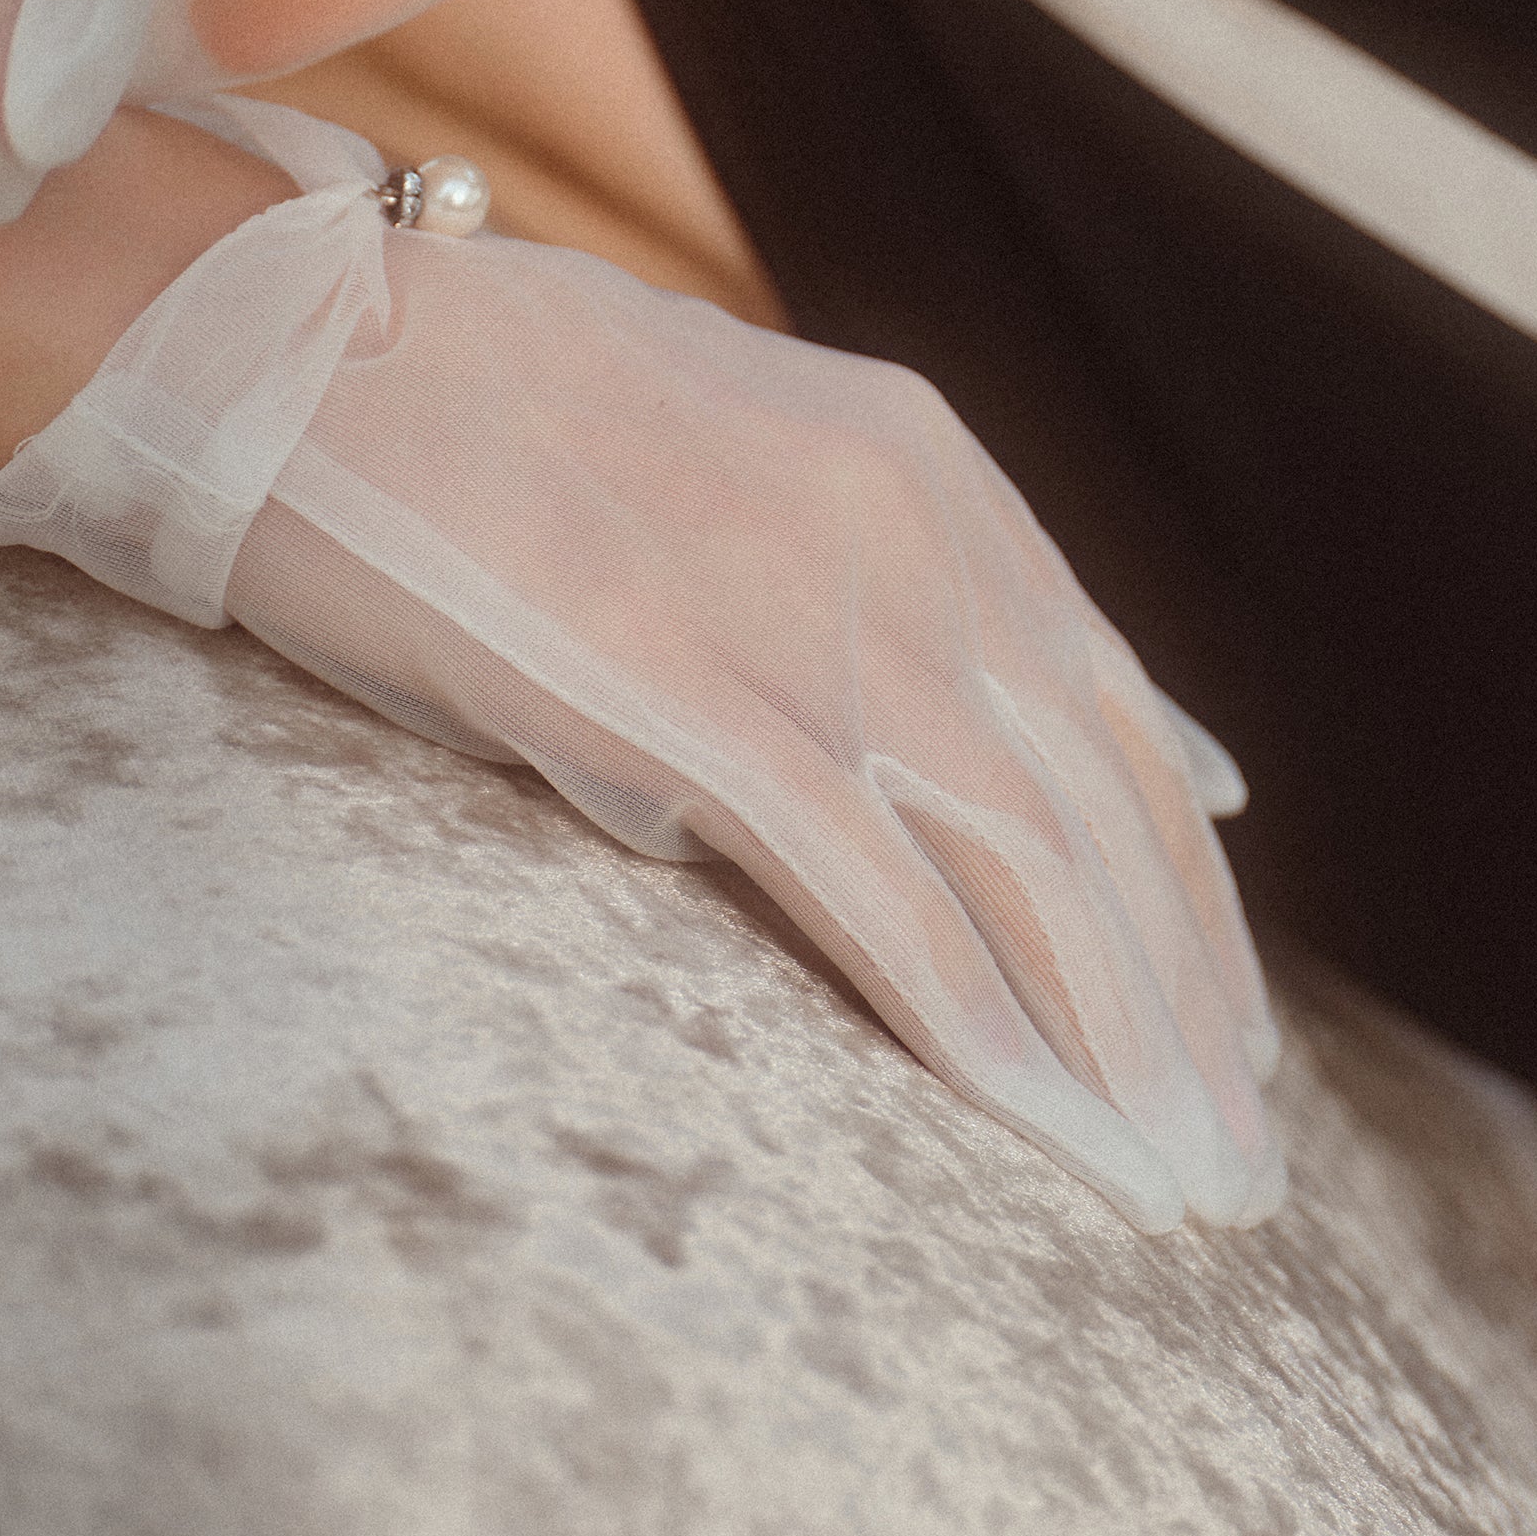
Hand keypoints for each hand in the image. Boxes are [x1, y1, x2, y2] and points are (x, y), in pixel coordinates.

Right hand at [0, 103, 1283, 1231]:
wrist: (296, 338)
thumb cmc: (485, 414)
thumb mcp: (740, 455)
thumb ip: (891, 578)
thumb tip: (1021, 741)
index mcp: (927, 469)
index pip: (1108, 720)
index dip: (1184, 891)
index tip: (1226, 1035)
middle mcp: (909, 528)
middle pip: (1099, 808)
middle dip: (1182, 1006)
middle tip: (1239, 1175)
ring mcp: (803, 607)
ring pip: (1026, 861)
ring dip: (1117, 1047)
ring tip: (1180, 1197)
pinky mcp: (686, 688)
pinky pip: (874, 884)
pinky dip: (976, 1020)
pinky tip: (1040, 1132)